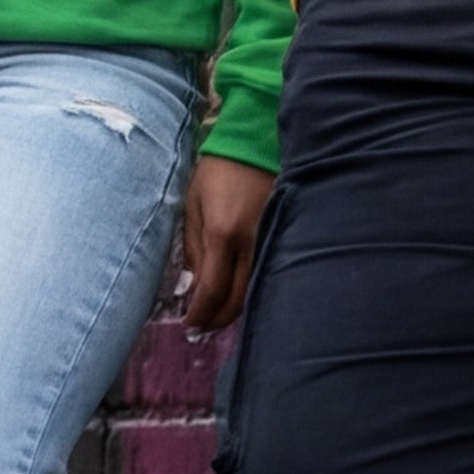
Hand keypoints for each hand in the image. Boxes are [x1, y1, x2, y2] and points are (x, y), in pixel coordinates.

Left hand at [177, 154, 274, 337]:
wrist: (255, 143)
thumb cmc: (217, 172)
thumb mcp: (193, 205)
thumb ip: (192, 247)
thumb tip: (192, 286)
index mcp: (223, 233)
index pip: (212, 290)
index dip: (201, 314)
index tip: (189, 326)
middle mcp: (251, 243)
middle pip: (238, 299)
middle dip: (218, 320)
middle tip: (202, 330)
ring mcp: (272, 240)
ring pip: (256, 290)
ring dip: (236, 310)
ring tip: (217, 318)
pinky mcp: (284, 236)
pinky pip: (267, 273)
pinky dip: (253, 291)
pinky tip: (240, 296)